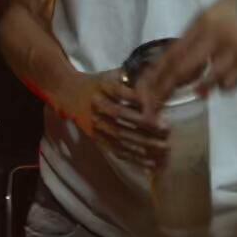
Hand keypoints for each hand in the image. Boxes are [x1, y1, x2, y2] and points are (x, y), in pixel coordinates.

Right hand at [55, 68, 170, 168]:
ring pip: (120, 137)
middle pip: (120, 117)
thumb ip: (131, 75)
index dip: (138, 99)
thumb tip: (155, 77)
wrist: (70, 94)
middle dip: (145, 125)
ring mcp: (96, 125)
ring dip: (143, 144)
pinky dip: (135, 158)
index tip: (157, 104)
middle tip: (166, 129)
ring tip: (163, 148)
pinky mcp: (98, 139)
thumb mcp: (111, 74)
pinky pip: (117, 151)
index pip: (120, 92)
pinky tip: (151, 162)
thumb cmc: (97, 83)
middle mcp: (97, 106)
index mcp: (102, 86)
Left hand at [134, 0, 236, 116]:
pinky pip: (234, 83)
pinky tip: (228, 78)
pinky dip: (226, 85)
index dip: (156, 75)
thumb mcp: (218, 10)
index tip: (143, 93)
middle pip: (185, 69)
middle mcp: (218, 33)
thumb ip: (199, 34)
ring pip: (211, 82)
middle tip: (154, 108)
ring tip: (202, 90)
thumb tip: (179, 67)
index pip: (172, 53)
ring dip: (203, 89)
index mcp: (204, 20)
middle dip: (166, 91)